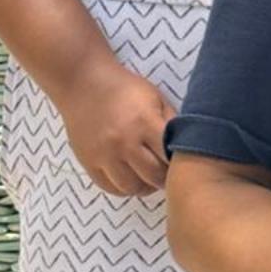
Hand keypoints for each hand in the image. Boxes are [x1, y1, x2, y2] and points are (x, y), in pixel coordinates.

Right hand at [56, 59, 176, 195]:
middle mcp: (124, 143)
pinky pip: (110, 187)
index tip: (183, 163)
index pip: (170, 157)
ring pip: (132, 187)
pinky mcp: (88, 162)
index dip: (180, 163)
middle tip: (168, 173)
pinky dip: (124, 188)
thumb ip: (171, 123)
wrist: (84, 83)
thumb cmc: (125, 89)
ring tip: (149, 177)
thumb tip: (186, 147)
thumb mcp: (155, 98)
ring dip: (145, 186)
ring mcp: (104, 155)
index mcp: (145, 124)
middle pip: (153, 176)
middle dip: (165, 177)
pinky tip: (131, 178)